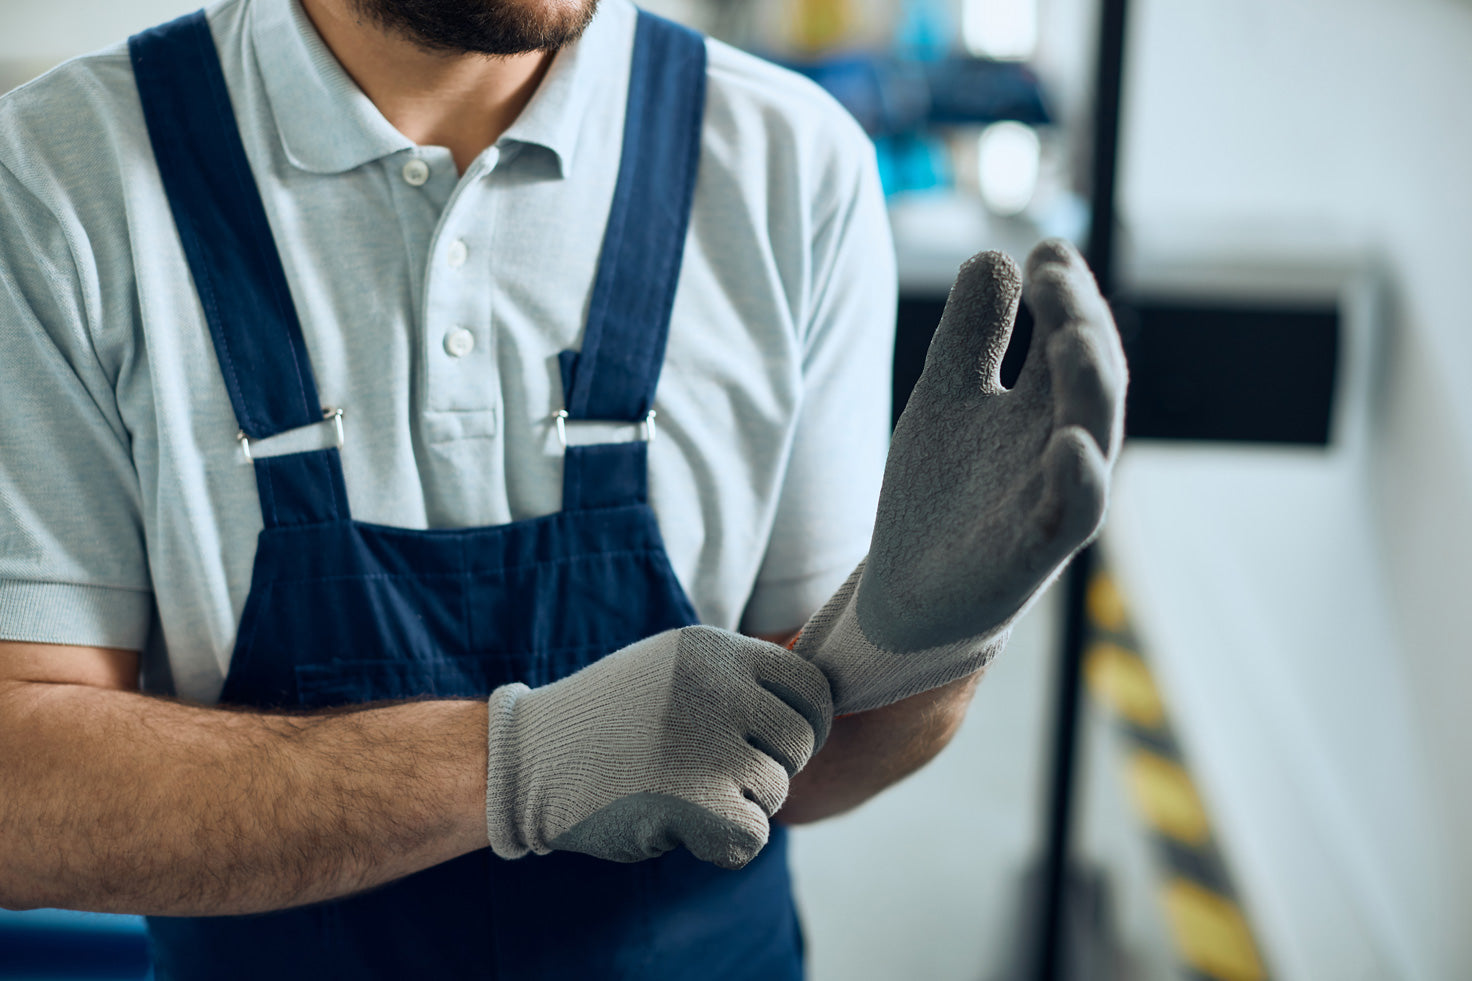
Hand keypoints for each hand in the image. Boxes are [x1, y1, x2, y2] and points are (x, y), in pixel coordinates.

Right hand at [484, 625, 831, 869]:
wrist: (530, 758)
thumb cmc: (609, 719)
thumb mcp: (674, 668)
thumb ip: (739, 678)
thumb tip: (820, 705)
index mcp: (715, 649)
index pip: (812, 687)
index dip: (806, 724)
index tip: (775, 743)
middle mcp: (717, 688)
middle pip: (800, 742)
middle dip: (771, 767)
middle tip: (721, 775)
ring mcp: (705, 743)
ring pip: (776, 790)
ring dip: (741, 805)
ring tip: (686, 792)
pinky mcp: (691, 801)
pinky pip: (752, 836)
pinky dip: (726, 844)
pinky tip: (684, 827)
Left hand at [796, 240, 1126, 712]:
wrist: (906, 591)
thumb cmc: (941, 491)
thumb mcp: (945, 394)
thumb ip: (971, 331)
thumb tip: (996, 254)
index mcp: (1042, 404)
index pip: (1071, 334)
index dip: (1064, 291)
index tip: (1044, 250)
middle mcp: (1059, 444)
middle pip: (1092, 375)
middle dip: (1080, 321)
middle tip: (1055, 275)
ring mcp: (1050, 498)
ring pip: (1093, 436)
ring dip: (1089, 385)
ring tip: (1072, 337)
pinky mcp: (1031, 553)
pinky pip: (1068, 516)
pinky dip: (1077, 481)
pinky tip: (1066, 443)